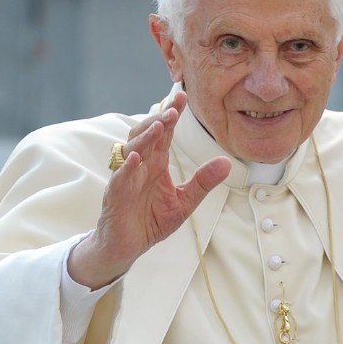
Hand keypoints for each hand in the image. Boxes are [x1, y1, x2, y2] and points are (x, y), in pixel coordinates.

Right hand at [68, 91, 230, 287]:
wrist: (127, 246)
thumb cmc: (152, 221)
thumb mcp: (185, 202)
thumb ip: (203, 182)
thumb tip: (226, 162)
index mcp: (156, 164)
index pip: (164, 134)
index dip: (171, 115)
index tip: (182, 97)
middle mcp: (140, 167)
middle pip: (147, 135)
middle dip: (159, 121)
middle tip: (174, 110)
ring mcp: (126, 179)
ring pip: (132, 151)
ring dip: (146, 138)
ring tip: (161, 126)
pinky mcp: (115, 197)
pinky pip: (120, 179)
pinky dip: (128, 168)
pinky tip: (138, 158)